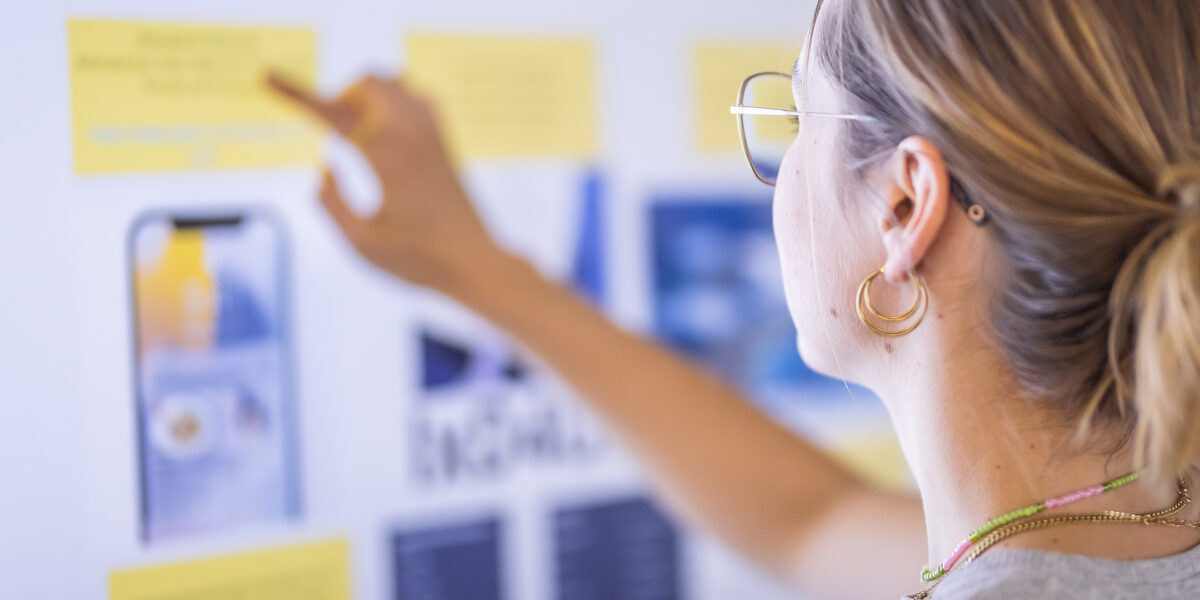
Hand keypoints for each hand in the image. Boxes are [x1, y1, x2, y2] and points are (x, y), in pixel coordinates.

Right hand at [266, 72, 507, 293]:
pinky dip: (393, 103)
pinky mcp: (445, 143)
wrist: (476, 263)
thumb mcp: (361, 244)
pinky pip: (416, 99)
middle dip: (341, 96)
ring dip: (368, 97)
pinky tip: (386, 134)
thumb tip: (323, 168)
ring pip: (396, 84)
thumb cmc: (420, 260)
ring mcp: (434, 136)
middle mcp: (413, 137)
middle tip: (332, 130)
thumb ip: (332, 204)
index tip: (268, 80)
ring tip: (359, 135)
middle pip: (370, 84)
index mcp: (388, 159)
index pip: (334, 114)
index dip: (296, 95)